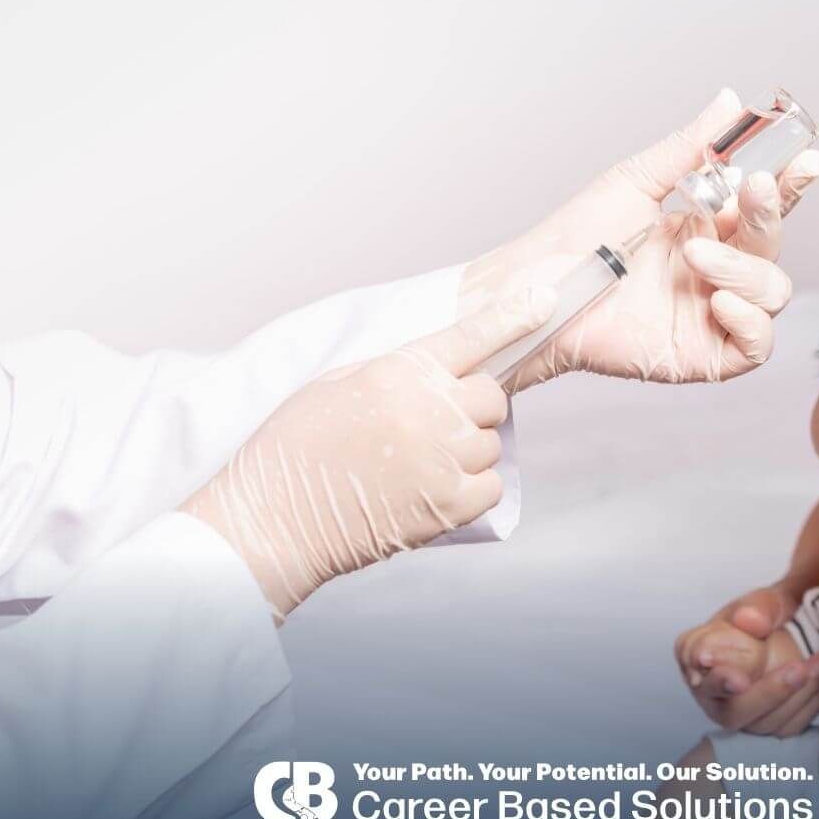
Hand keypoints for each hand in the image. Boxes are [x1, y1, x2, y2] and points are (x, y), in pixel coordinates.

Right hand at [184, 289, 554, 618]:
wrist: (273, 519)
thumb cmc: (294, 449)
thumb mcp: (336, 385)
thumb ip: (392, 373)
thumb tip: (436, 372)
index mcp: (396, 372)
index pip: (469, 336)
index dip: (511, 316)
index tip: (545, 299)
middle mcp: (428, 411)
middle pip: (490, 396)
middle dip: (471, 407)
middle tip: (433, 426)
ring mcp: (442, 460)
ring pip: (490, 443)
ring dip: (467, 451)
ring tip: (419, 464)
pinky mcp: (448, 506)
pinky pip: (489, 486)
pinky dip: (471, 489)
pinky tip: (432, 490)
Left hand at [461, 90, 818, 389]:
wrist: (541, 289)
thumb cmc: (577, 240)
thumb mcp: (637, 182)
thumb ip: (690, 147)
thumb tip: (731, 100)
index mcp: (707, 229)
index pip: (763, 207)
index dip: (790, 185)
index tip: (807, 161)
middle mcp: (716, 271)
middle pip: (773, 247)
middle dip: (769, 217)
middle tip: (751, 191)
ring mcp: (711, 315)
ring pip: (772, 294)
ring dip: (745, 269)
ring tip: (697, 256)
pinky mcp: (702, 355)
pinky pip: (754, 345)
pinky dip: (750, 321)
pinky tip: (721, 301)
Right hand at [675, 585, 818, 735]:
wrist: (793, 631)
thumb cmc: (769, 616)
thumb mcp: (768, 601)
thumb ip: (759, 607)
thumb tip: (750, 621)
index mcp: (697, 651)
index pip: (696, 667)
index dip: (719, 679)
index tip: (740, 681)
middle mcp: (710, 689)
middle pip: (731, 711)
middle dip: (767, 694)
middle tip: (797, 670)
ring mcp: (737, 712)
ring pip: (761, 724)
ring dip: (795, 697)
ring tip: (818, 664)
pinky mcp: (764, 724)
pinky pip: (785, 728)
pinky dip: (808, 706)